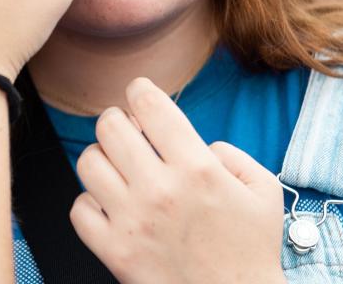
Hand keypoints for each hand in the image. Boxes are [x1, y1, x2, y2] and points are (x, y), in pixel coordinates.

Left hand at [70, 77, 284, 283]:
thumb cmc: (249, 251)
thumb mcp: (263, 190)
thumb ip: (230, 153)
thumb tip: (196, 142)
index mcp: (197, 169)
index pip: (150, 105)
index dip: (140, 90)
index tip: (139, 93)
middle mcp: (160, 190)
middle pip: (109, 126)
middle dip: (118, 121)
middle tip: (129, 133)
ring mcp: (132, 221)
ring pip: (88, 162)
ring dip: (102, 159)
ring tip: (118, 169)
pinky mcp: (114, 251)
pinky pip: (79, 208)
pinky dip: (90, 203)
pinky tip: (110, 207)